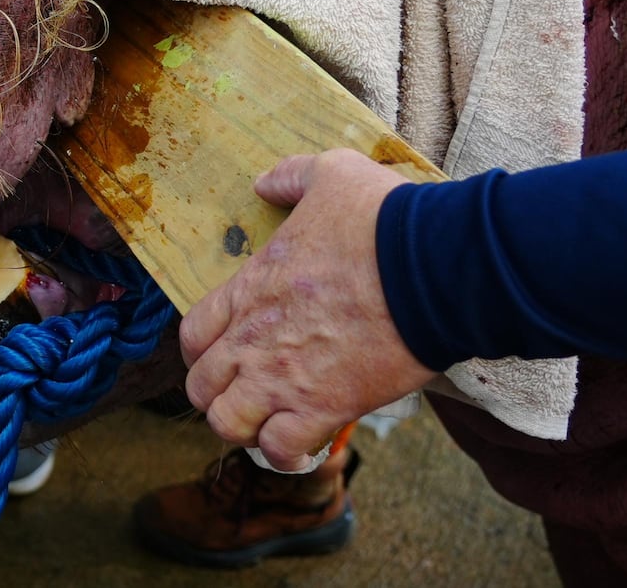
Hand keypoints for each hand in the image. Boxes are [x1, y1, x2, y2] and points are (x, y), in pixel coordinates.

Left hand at [180, 150, 437, 469]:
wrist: (433, 265)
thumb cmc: (383, 219)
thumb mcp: (330, 173)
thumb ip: (290, 178)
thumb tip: (264, 183)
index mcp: (249, 287)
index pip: (193, 335)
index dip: (203, 350)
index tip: (229, 352)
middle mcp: (254, 337)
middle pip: (202, 388)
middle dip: (220, 394)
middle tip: (252, 392)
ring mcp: (285, 377)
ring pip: (229, 425)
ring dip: (247, 427)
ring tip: (273, 420)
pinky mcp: (327, 407)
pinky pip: (282, 449)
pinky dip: (288, 452)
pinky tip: (304, 441)